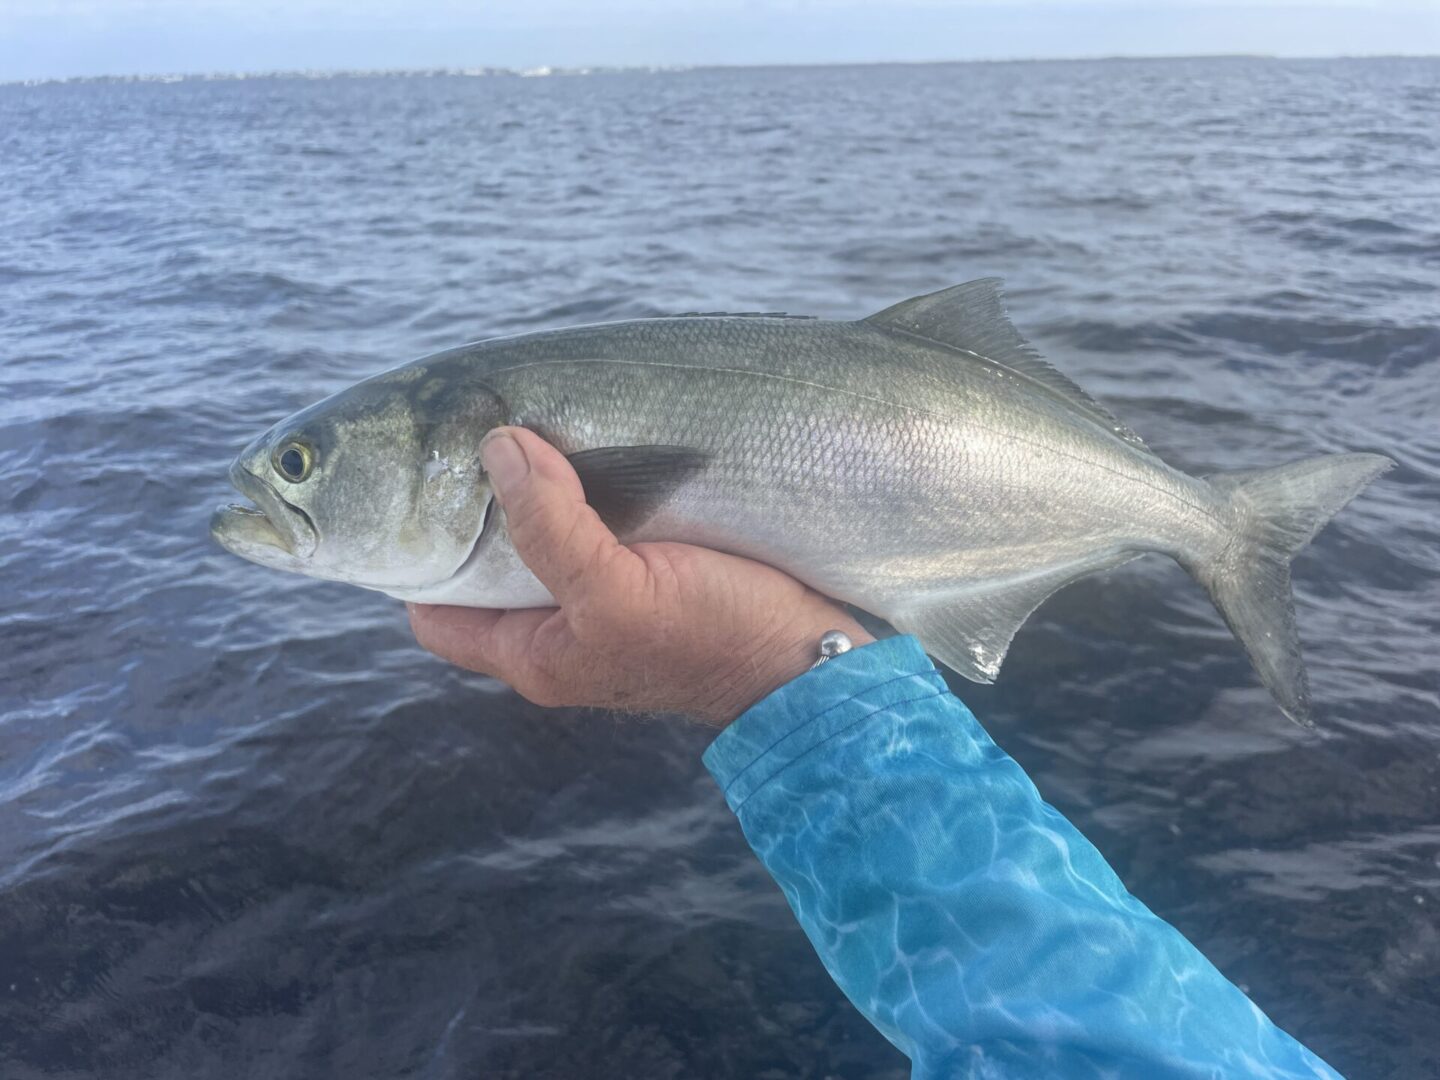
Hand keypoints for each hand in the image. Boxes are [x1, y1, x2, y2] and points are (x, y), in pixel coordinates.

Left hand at [407, 427, 872, 724]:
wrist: (811, 660)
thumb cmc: (713, 638)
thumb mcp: (618, 591)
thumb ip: (550, 526)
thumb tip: (498, 448)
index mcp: (534, 654)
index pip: (437, 612)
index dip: (418, 557)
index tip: (421, 489)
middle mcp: (560, 633)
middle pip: (490, 568)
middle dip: (481, 508)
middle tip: (481, 438)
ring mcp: (606, 605)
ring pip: (544, 541)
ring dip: (540, 491)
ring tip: (536, 429)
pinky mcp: (650, 578)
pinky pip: (598, 529)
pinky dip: (589, 491)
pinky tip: (598, 448)